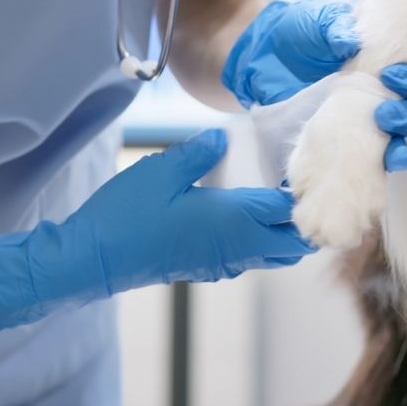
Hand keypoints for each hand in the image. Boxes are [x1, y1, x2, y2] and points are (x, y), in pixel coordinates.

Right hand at [0, 130, 315, 335]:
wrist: (92, 262)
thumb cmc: (126, 214)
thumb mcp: (162, 171)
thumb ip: (199, 153)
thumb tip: (224, 137)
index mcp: (234, 220)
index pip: (289, 213)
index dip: (306, 196)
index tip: (314, 173)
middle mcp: (237, 246)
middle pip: (294, 244)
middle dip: (306, 221)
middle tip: (305, 188)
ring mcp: (224, 262)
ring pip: (275, 255)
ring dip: (286, 233)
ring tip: (284, 199)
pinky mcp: (208, 268)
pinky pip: (253, 258)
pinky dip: (265, 240)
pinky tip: (252, 215)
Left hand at [223, 0, 406, 172]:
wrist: (261, 58)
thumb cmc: (296, 33)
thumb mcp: (315, 22)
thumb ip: (334, 25)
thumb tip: (352, 39)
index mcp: (385, 57)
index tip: (393, 73)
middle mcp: (385, 87)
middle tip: (386, 104)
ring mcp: (369, 116)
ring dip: (406, 132)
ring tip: (386, 124)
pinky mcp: (351, 139)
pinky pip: (381, 154)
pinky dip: (391, 159)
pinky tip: (391, 160)